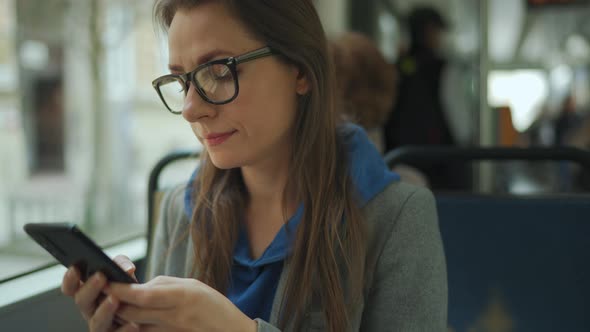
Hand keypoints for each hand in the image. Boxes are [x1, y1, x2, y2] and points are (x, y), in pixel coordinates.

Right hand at [61, 255, 139, 331]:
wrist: (144, 314)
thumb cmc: (129, 294)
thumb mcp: (124, 276)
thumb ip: (122, 266)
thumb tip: (127, 268)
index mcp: (89, 294)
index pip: (72, 287)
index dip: (70, 279)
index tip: (75, 268)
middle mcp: (91, 310)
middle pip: (82, 301)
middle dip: (89, 288)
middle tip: (100, 277)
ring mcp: (101, 325)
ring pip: (96, 321)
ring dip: (104, 310)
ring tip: (114, 299)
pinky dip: (124, 330)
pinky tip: (133, 324)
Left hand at [106, 276, 257, 331]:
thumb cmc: (215, 306)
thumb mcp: (193, 286)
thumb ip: (166, 285)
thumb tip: (141, 286)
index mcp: (182, 296)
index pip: (143, 295)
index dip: (121, 289)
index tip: (107, 281)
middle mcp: (174, 316)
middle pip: (133, 313)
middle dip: (113, 302)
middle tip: (100, 291)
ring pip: (134, 325)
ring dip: (120, 314)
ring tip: (110, 302)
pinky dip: (133, 325)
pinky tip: (128, 318)